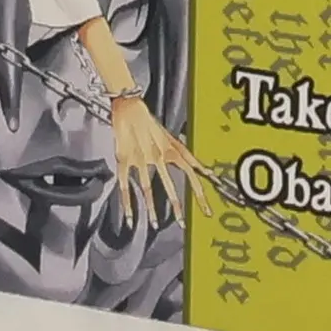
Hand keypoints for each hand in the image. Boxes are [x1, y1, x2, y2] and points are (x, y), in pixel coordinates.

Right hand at [110, 94, 209, 224]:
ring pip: (148, 187)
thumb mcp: (171, 137)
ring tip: (155, 224)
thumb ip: (186, 155)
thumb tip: (203, 168)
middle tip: (183, 222)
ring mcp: (140, 158)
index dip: (199, 190)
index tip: (206, 207)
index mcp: (171, 149)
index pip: (191, 172)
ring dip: (151, 208)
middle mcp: (158, 155)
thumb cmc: (149, 121)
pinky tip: (130, 216)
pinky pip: (125, 185)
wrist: (129, 106)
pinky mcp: (124, 159)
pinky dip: (127, 203)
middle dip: (177, 205)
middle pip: (170, 184)